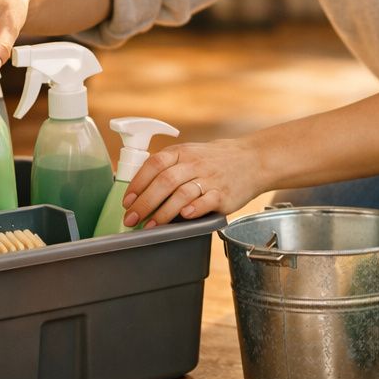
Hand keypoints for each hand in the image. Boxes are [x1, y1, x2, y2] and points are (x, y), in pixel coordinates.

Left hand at [122, 138, 263, 228]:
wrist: (251, 160)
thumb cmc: (213, 161)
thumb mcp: (189, 154)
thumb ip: (167, 167)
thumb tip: (138, 192)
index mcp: (181, 152)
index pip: (154, 164)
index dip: (138, 183)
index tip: (127, 201)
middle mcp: (194, 164)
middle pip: (164, 181)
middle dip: (144, 203)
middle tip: (131, 219)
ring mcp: (210, 178)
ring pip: (182, 193)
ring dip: (163, 212)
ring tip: (150, 226)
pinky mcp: (224, 194)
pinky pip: (206, 201)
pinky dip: (193, 209)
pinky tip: (184, 217)